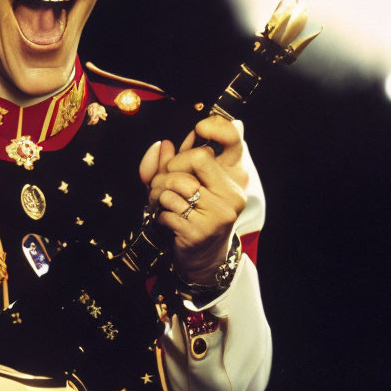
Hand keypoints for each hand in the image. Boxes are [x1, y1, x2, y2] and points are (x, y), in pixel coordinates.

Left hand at [139, 116, 248, 283]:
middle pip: (193, 160)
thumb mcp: (186, 186)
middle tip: (160, 185)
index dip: (206, 135)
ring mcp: (218, 216)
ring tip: (158, 203)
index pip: (223, 146)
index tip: (197, 130)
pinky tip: (166, 220)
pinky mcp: (200, 232)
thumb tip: (163, 143)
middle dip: (168, 171)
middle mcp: (231, 197)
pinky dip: (159, 215)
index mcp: (233, 181)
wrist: (204, 260)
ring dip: (157, 195)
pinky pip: (167, 210)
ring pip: (175, 187)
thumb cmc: (194, 216)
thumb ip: (173, 163)